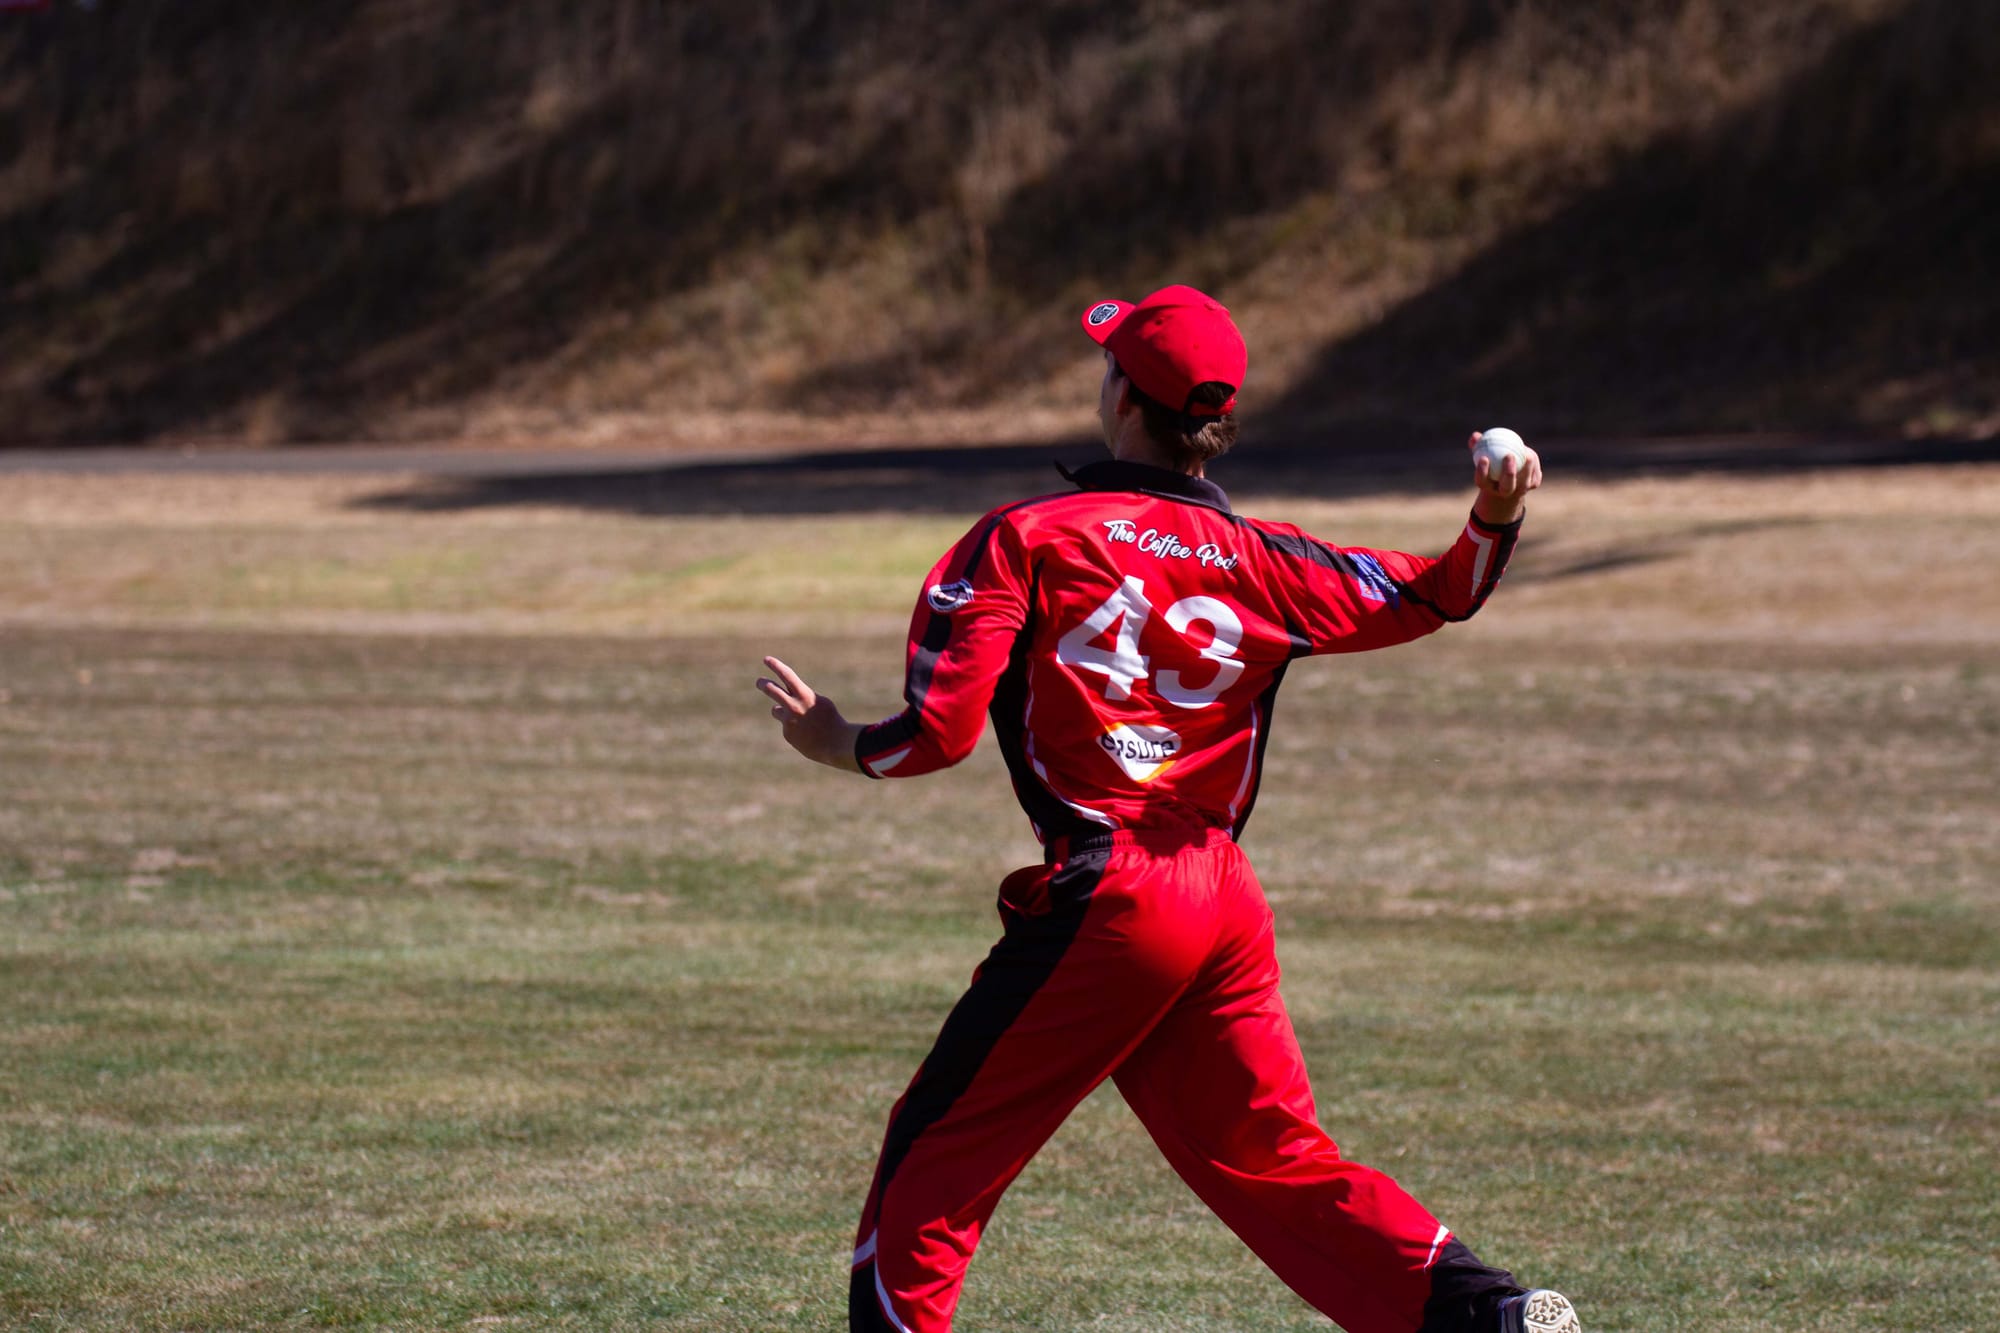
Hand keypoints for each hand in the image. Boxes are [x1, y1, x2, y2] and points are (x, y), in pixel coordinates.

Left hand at [756, 656, 863, 772]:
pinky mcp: (788, 734)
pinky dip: (795, 728)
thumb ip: (804, 697)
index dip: (775, 666)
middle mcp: (794, 706)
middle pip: (771, 690)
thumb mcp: (821, 702)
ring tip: (798, 718)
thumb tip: (789, 698)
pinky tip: (806, 735)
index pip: (787, 675)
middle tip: (758, 681)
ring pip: (776, 710)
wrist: (836, 744)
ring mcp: (789, 720)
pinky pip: (787, 726)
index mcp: (805, 695)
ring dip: (782, 711)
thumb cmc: (832, 721)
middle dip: (762, 684)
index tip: (766, 659)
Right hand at [1468, 431, 1542, 524]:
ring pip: (1525, 481)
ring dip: (1526, 466)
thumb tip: (1475, 435)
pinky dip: (1533, 462)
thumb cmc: (1492, 464)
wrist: (1508, 482)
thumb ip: (1477, 446)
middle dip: (1508, 472)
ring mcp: (1521, 490)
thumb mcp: (1483, 455)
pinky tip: (1528, 452)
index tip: (1483, 458)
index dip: (1482, 471)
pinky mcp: (1534, 484)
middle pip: (1507, 486)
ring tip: (1525, 452)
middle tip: (1508, 455)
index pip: (1482, 481)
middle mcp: (1504, 493)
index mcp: (1488, 487)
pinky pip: (1534, 472)